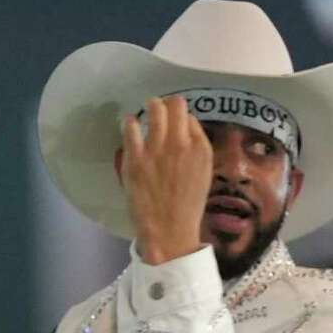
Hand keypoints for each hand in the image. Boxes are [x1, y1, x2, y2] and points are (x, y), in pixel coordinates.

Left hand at [120, 96, 211, 266]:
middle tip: (159, 107)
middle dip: (166, 103)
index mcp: (200, 148)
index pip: (189, 117)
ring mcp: (157, 149)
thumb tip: (185, 125)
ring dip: (150, 106)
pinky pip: (131, 129)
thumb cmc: (187, 204)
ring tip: (146, 109)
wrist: (169, 229)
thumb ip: (196, 146)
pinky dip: (130, 122)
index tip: (173, 119)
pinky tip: (129, 123)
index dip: (180, 115)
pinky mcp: (136, 159)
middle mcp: (180, 144)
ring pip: (154, 110)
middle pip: (175, 106)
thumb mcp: (203, 172)